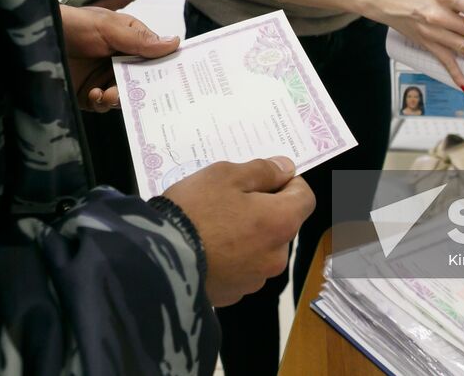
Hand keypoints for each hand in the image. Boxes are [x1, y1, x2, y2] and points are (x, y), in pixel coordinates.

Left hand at [60, 5, 178, 111]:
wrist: (35, 38)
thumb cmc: (74, 24)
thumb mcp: (108, 27)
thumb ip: (139, 39)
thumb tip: (174, 43)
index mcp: (129, 41)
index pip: (154, 56)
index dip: (165, 67)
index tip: (174, 78)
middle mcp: (119, 61)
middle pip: (142, 80)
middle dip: (142, 88)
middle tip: (139, 91)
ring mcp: (104, 78)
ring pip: (125, 96)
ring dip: (120, 97)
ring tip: (109, 93)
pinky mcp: (88, 94)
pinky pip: (104, 105)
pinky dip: (102, 103)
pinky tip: (94, 94)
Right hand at [163, 157, 314, 306]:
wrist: (158, 260)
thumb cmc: (194, 210)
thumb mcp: (225, 175)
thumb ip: (263, 171)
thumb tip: (286, 169)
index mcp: (281, 222)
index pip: (306, 198)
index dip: (289, 183)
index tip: (265, 178)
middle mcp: (276, 256)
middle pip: (282, 225)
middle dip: (264, 210)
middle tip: (230, 199)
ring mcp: (255, 279)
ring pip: (261, 248)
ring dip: (248, 235)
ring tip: (213, 225)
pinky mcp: (233, 294)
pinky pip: (241, 268)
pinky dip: (232, 257)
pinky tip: (206, 248)